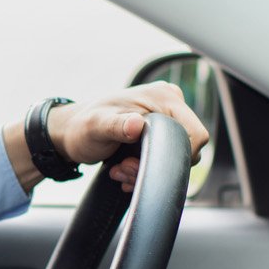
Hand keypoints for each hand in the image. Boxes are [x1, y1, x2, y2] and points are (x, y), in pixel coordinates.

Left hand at [53, 83, 208, 192]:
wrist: (72, 132)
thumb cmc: (83, 126)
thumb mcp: (96, 126)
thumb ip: (116, 125)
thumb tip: (137, 125)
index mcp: (163, 97)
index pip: (196, 133)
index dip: (178, 155)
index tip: (146, 162)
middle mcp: (169, 106)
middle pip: (186, 148)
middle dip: (156, 165)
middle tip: (125, 167)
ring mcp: (166, 120)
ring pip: (174, 157)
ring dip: (146, 170)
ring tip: (120, 169)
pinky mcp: (159, 134)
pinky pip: (164, 159)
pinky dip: (145, 170)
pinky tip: (124, 171)